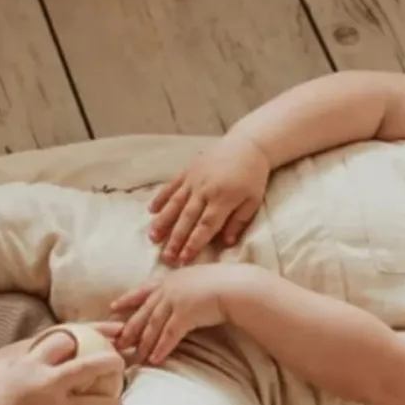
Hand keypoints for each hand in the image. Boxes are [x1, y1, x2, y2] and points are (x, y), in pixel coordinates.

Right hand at [0, 329, 121, 404]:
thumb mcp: (1, 374)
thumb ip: (18, 363)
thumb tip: (26, 357)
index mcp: (32, 364)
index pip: (63, 340)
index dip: (79, 340)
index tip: (87, 343)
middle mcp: (47, 383)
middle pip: (89, 367)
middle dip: (111, 362)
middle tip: (120, 365)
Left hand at [112, 265, 245, 366]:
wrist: (237, 287)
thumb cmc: (223, 284)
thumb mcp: (197, 281)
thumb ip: (184, 288)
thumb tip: (181, 297)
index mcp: (170, 279)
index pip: (142, 290)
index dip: (127, 299)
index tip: (113, 306)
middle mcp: (169, 289)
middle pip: (143, 312)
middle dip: (129, 329)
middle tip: (118, 344)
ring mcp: (176, 300)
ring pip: (153, 326)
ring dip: (144, 344)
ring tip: (136, 359)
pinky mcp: (186, 314)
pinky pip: (169, 335)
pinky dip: (161, 348)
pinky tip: (155, 359)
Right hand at [148, 134, 270, 263]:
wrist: (247, 144)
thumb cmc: (252, 176)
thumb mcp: (253, 201)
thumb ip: (238, 222)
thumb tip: (226, 243)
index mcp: (222, 199)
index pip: (205, 227)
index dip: (193, 244)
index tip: (184, 259)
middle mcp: (204, 190)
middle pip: (187, 219)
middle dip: (175, 240)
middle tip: (166, 257)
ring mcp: (194, 179)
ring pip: (175, 203)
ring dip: (163, 222)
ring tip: (152, 238)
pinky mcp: (188, 170)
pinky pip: (172, 185)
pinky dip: (160, 198)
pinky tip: (151, 211)